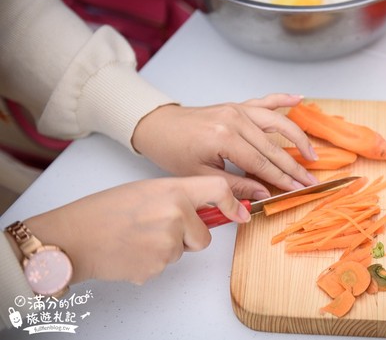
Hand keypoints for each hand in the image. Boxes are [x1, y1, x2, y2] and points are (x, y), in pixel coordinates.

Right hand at [20, 176, 248, 284]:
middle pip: (204, 235)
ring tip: (138, 237)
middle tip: (158, 228)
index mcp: (172, 190)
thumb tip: (208, 209)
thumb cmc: (105, 211)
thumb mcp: (147, 190)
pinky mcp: (157, 266)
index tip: (242, 212)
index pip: (218, 188)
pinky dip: (153, 261)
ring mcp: (167, 243)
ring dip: (168, 248)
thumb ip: (179, 197)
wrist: (74, 237)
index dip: (234, 202)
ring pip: (183, 251)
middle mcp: (175, 214)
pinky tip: (132, 250)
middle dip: (189, 236)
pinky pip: (166, 265)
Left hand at [131, 93, 318, 199]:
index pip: (262, 163)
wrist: (158, 126)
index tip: (298, 189)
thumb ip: (235, 185)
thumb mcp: (201, 175)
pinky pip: (265, 101)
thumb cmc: (174, 151)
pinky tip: (300, 98)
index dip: (282, 179)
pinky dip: (283, 98)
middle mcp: (235, 119)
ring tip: (312, 153)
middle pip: (273, 146)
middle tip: (310, 180)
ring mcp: (238, 109)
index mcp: (224, 137)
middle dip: (294, 166)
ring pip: (277, 122)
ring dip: (297, 137)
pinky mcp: (237, 105)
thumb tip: (263, 194)